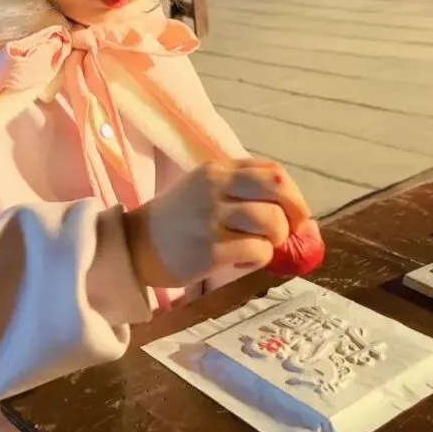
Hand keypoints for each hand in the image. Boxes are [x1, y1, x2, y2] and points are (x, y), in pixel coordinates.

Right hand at [124, 159, 310, 288]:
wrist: (136, 246)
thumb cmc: (178, 219)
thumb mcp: (204, 188)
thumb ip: (240, 187)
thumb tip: (292, 208)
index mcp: (217, 170)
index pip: (273, 171)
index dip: (294, 193)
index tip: (296, 212)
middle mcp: (215, 188)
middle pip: (278, 190)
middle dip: (294, 214)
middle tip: (287, 232)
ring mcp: (212, 218)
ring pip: (272, 221)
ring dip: (276, 239)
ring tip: (260, 246)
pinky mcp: (211, 250)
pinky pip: (258, 251)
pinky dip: (259, 259)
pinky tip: (242, 261)